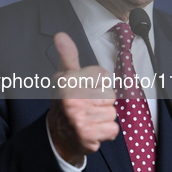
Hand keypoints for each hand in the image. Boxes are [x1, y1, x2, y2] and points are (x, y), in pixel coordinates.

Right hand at [47, 32, 118, 166]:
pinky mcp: (88, 136)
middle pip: (110, 94)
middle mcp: (71, 99)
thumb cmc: (64, 100)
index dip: (96, 82)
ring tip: (88, 117)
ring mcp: (79, 118)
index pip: (103, 75)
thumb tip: (60, 35)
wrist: (57, 134)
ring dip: (103, 117)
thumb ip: (67, 55)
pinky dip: (105, 131)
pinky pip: (113, 129)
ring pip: (112, 112)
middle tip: (86, 105)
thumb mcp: (63, 75)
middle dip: (101, 100)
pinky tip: (92, 130)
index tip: (83, 88)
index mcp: (66, 81)